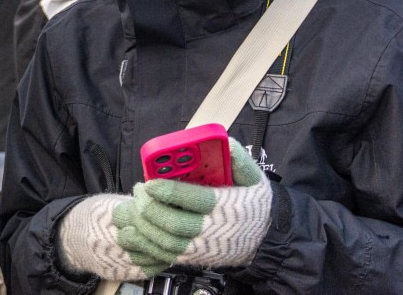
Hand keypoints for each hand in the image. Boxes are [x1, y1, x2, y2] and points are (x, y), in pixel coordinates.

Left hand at [113, 138, 271, 270]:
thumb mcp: (255, 179)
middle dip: (151, 208)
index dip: (171, 191)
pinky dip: (148, 242)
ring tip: (137, 204)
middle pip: (176, 224)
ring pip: (167, 242)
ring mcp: (203, 247)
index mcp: (228, 207)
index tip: (151, 182)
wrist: (265, 240)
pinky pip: (166, 255)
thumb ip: (240, 161)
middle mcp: (214, 230)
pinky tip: (138, 227)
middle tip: (139, 191)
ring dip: (146, 225)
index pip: (197, 200)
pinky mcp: (195, 258)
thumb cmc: (256, 205)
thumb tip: (228, 144)